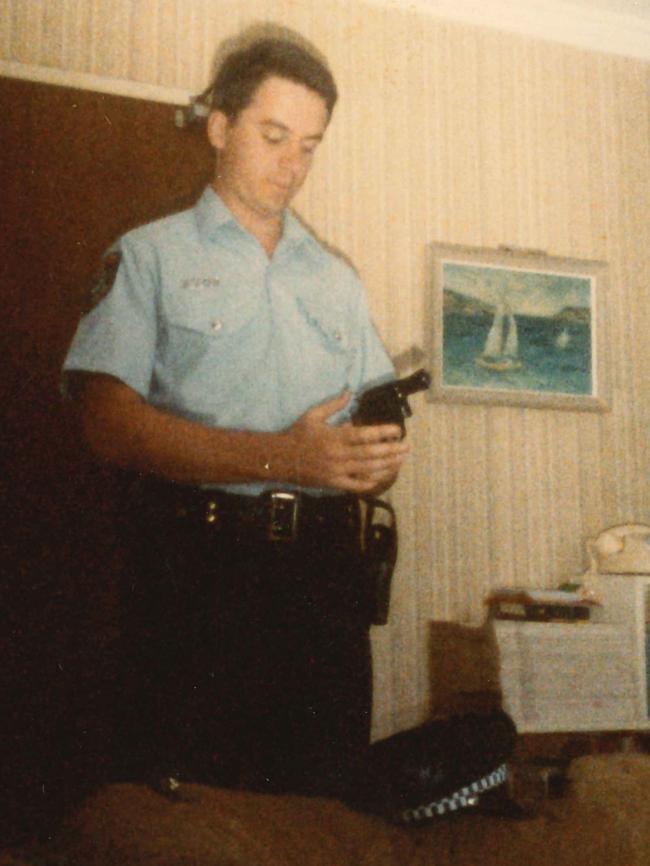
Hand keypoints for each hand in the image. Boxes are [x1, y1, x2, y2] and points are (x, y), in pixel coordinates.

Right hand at [284, 392, 408, 492]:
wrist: (280, 459)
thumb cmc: (298, 435)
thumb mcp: (313, 415)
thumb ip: (333, 405)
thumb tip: (350, 392)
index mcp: (335, 437)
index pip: (364, 434)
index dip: (383, 432)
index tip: (397, 430)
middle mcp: (338, 455)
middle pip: (371, 453)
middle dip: (391, 450)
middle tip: (407, 446)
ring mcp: (337, 471)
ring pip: (367, 470)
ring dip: (387, 465)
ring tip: (401, 460)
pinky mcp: (334, 483)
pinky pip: (356, 485)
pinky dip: (371, 482)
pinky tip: (383, 477)